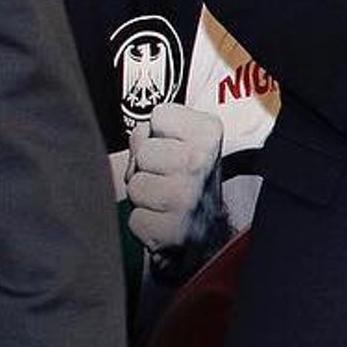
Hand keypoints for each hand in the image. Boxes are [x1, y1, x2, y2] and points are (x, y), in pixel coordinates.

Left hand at [126, 103, 225, 251]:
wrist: (210, 229)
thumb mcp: (187, 141)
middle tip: (167, 177)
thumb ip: (159, 128)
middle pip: (143, 152)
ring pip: (136, 187)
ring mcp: (188, 197)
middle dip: (147, 167)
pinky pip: (137, 219)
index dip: (158, 134)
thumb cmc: (190, 180)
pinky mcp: (174, 230)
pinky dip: (146, 222)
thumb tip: (137, 133)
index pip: (158, 115)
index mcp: (209, 133)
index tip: (174, 148)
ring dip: (145, 196)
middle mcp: (201, 162)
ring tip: (165, 199)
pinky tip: (165, 219)